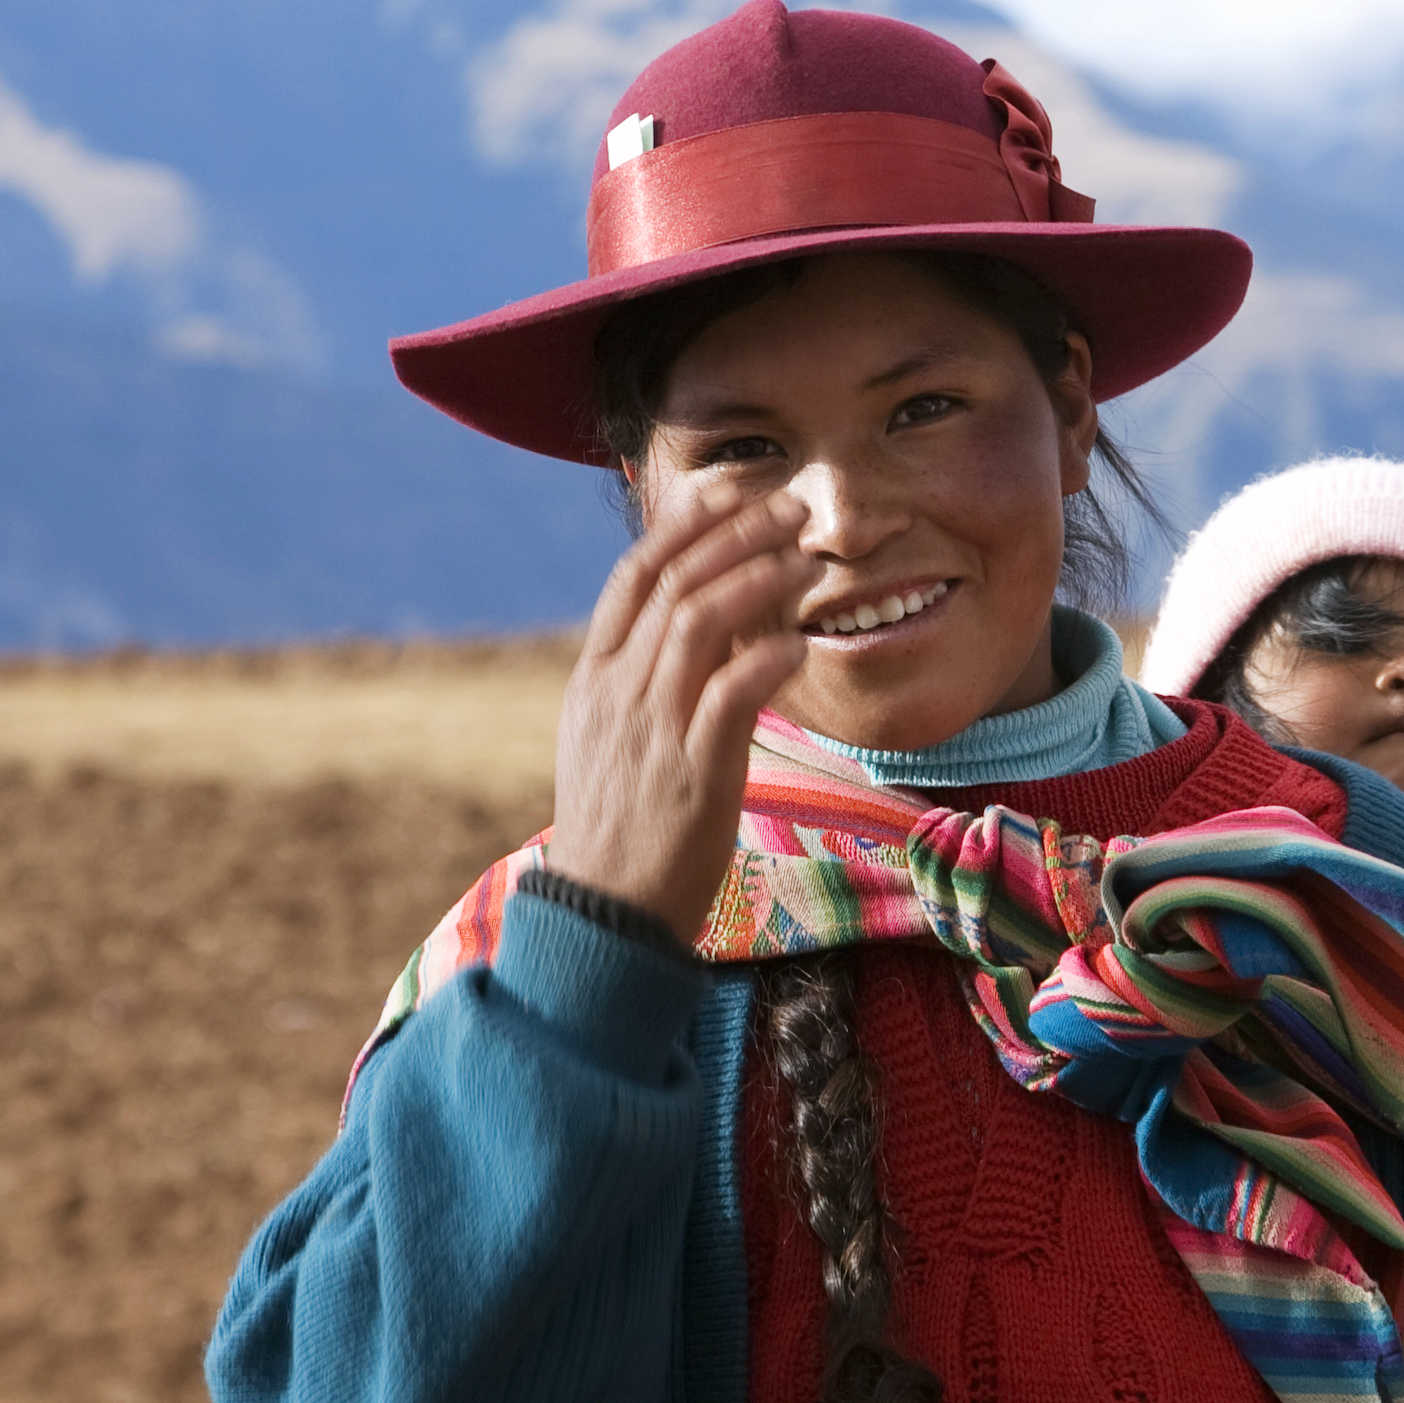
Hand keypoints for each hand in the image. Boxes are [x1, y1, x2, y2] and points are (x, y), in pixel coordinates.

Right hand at [544, 481, 810, 945]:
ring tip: (808, 560)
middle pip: (674, 583)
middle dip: (736, 534)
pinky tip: (803, 640)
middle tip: (791, 507)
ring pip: (699, 623)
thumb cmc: (622, 826)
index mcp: (595, 678)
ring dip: (758, 580)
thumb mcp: (613, 739)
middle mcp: (617, 691)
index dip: (684, 525)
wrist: (605, 912)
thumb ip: (645, 680)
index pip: (635, 575)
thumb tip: (694, 627)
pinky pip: (731, 695)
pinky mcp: (691, 772)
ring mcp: (651, 728)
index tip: (730, 489)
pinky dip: (769, 658)